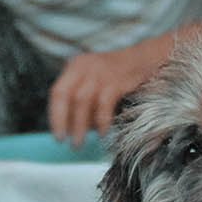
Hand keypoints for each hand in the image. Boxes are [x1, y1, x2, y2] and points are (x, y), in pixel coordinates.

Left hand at [48, 39, 167, 146]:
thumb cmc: (118, 75)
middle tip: (65, 142)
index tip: (56, 135)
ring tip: (80, 142)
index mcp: (76, 66)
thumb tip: (70, 127)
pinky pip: (103, 104)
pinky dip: (101, 120)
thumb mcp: (94, 77)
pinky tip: (102, 133)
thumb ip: (81, 96)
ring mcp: (100, 72)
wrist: (147, 58)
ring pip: (82, 100)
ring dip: (79, 125)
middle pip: (65, 95)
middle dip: (63, 121)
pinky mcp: (116, 80)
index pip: (57, 91)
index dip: (54, 115)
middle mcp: (85, 67)